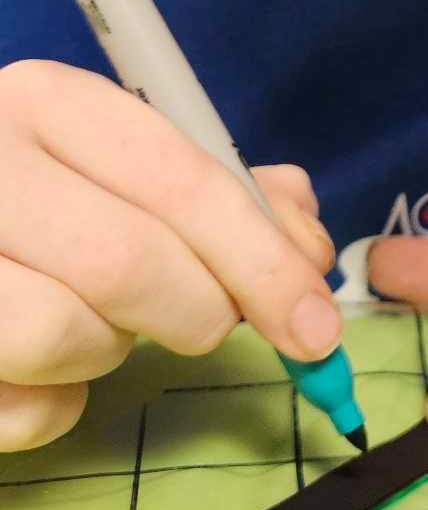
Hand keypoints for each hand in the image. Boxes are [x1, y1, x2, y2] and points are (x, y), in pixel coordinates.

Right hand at [0, 59, 339, 452]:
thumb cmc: (48, 191)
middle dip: (198, 311)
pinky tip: (41, 370)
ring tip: (96, 323)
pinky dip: (54, 407)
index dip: (263, 261)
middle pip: (126, 262)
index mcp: (45, 102)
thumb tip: (307, 250)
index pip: (180, 181)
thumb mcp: (127, 161)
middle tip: (210, 323)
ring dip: (108, 350)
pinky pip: (20, 407)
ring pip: (60, 334)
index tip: (316, 326)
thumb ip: (226, 192)